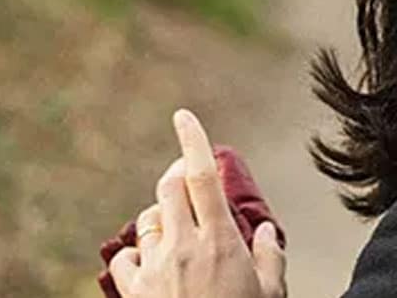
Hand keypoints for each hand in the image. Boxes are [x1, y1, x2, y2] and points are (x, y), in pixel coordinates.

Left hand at [107, 109, 286, 297]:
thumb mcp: (271, 293)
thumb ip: (269, 256)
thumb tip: (262, 228)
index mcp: (221, 242)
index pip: (202, 176)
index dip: (192, 140)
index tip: (183, 116)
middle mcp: (183, 248)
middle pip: (168, 188)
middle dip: (176, 174)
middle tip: (187, 175)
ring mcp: (154, 271)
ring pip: (147, 220)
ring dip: (161, 215)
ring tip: (177, 226)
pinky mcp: (133, 294)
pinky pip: (124, 259)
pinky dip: (136, 255)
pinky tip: (149, 264)